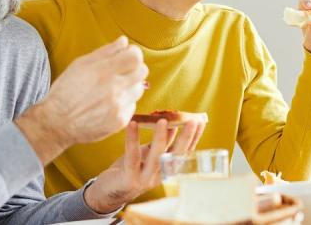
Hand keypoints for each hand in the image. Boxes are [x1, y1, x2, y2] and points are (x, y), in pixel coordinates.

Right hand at [16, 36, 147, 163]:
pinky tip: (109, 104)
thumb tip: (124, 41)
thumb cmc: (65, 91)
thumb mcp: (80, 65)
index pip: (135, 56)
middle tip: (123, 72)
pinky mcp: (119, 121)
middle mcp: (114, 88)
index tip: (127, 55)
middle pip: (142, 72)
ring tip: (114, 89)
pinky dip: (124, 103)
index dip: (133, 54)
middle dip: (135, 68)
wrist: (56, 123)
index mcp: (103, 71)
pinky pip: (132, 106)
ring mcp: (118, 106)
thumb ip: (105, 52)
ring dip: (130, 86)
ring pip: (139, 89)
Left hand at [84, 118, 206, 212]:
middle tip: (191, 121)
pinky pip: (132, 156)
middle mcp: (159, 176)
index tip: (201, 121)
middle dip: (185, 138)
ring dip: (161, 138)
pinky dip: (132, 139)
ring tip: (163, 120)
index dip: (194, 138)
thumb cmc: (131, 168)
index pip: (185, 153)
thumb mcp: (149, 154)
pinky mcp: (129, 178)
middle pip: (176, 157)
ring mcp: (145, 179)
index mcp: (166, 169)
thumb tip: (173, 123)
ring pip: (156, 157)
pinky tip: (133, 124)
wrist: (109, 191)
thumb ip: (162, 143)